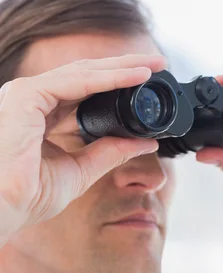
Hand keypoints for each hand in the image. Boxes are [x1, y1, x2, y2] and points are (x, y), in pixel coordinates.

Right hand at [0, 53, 166, 242]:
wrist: (5, 208)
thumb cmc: (29, 195)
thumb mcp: (81, 170)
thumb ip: (110, 153)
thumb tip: (145, 144)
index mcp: (40, 115)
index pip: (84, 91)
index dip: (116, 84)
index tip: (146, 82)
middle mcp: (32, 99)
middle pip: (86, 75)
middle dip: (124, 68)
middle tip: (157, 63)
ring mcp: (27, 94)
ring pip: (83, 72)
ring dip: (121, 67)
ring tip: (152, 65)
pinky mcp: (26, 95)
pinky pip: (76, 81)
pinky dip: (109, 78)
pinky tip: (134, 76)